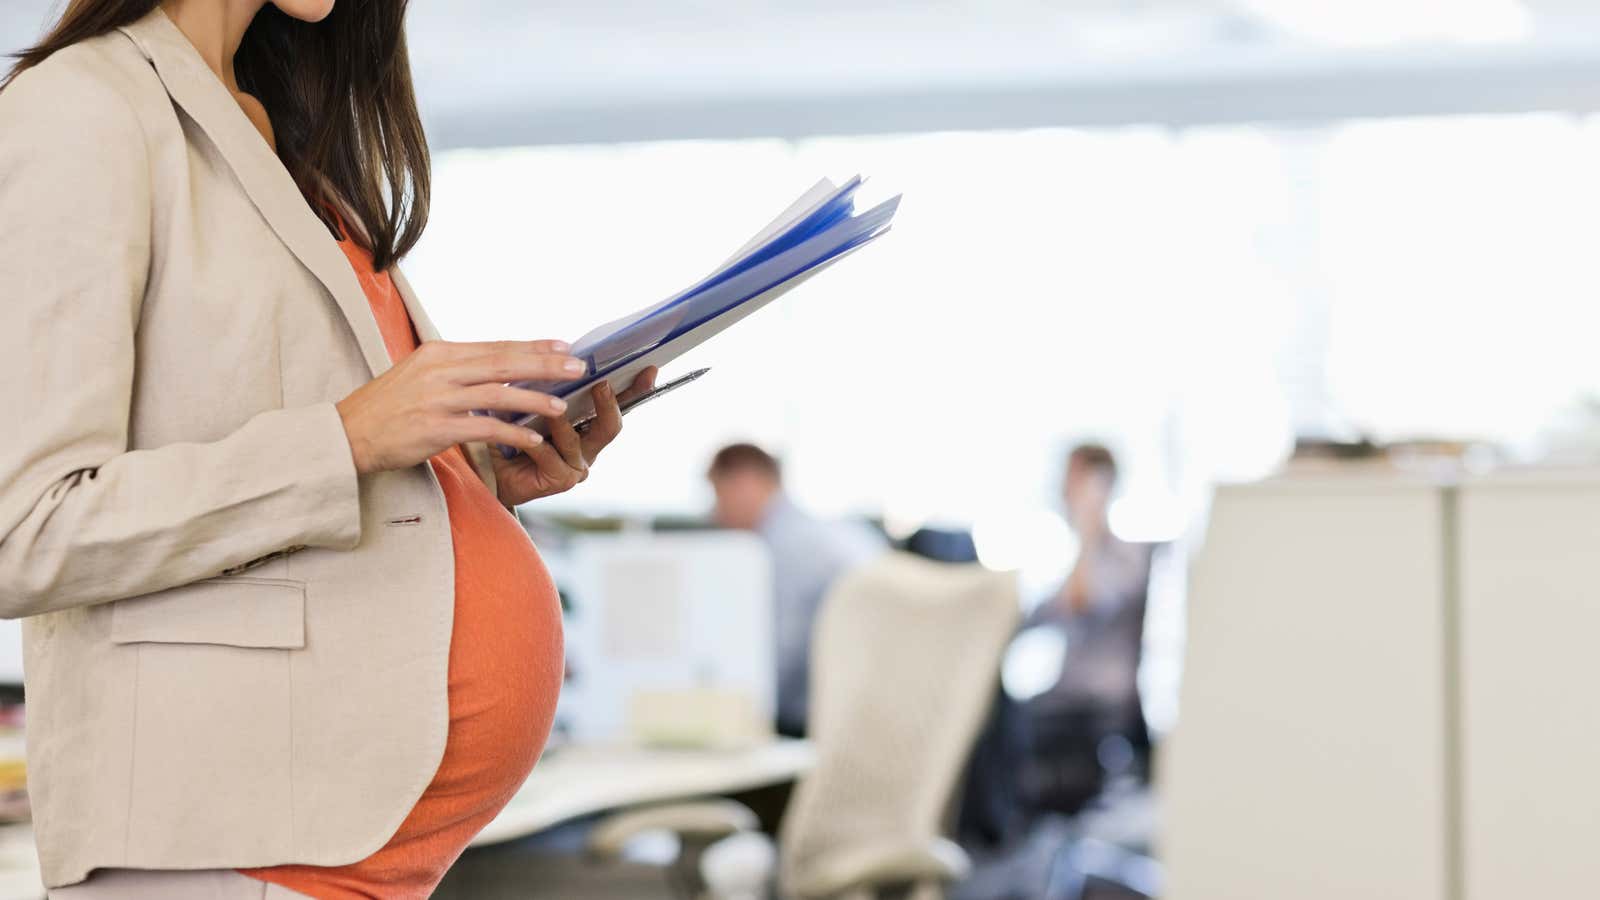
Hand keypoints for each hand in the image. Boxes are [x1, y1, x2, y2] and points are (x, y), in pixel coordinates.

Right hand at [336, 340, 583, 474]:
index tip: (563, 345)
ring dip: (533, 400)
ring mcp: (437, 399)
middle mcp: (439, 370)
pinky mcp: (434, 428)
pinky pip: (483, 428)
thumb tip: (496, 367)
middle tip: (578, 366)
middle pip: (503, 363)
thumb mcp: (420, 375)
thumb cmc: (387, 408)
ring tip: (562, 405)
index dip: (532, 346)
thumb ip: (456, 369)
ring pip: (497, 394)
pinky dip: (511, 433)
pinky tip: (533, 439)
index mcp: (438, 353)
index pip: (495, 346)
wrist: (347, 435)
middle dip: (544, 364)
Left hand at [492, 367, 658, 505]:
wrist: (488, 468)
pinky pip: (548, 454)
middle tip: (601, 384)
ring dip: (559, 420)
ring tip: (548, 403)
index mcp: (590, 425)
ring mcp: (577, 465)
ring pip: (574, 439)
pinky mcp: (559, 480)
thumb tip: (564, 352)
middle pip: (611, 426)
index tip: (648, 368)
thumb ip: (551, 385)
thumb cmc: (512, 431)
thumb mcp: (533, 401)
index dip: (636, 388)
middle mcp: (589, 446)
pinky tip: (519, 430)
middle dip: (608, 403)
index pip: (620, 404)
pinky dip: (533, 440)